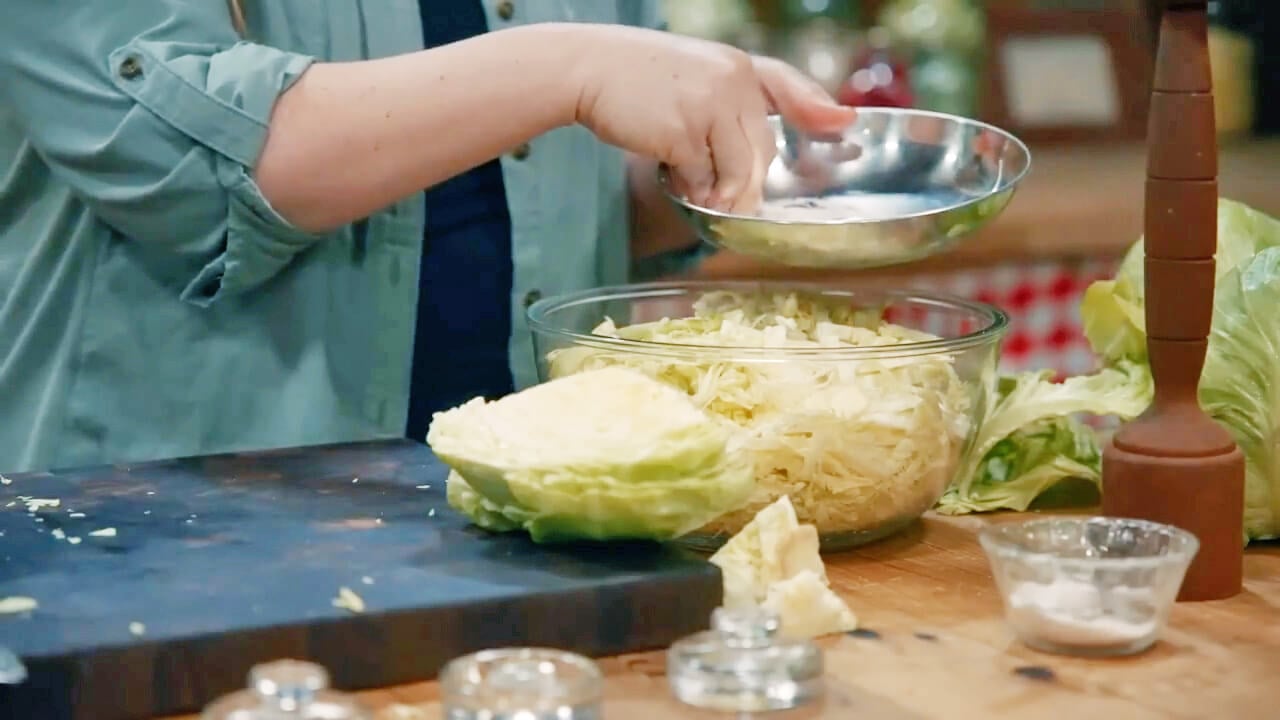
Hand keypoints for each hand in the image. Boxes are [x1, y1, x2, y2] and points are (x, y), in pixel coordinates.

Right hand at [570, 26, 853, 213]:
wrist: (587, 67)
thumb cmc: (638, 77)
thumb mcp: (695, 73)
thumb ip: (731, 103)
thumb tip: (752, 170)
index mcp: (738, 64)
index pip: (786, 87)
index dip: (815, 108)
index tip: (842, 124)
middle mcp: (732, 82)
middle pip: (761, 149)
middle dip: (745, 181)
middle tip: (724, 196)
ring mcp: (709, 106)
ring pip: (735, 170)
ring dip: (716, 188)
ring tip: (688, 178)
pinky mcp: (683, 133)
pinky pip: (701, 177)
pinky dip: (687, 184)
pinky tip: (666, 168)